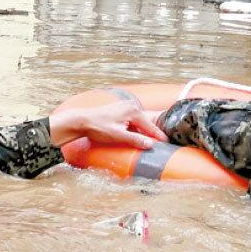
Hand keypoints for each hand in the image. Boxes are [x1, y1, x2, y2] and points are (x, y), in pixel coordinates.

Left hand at [49, 100, 167, 149]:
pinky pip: (134, 120)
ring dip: (144, 131)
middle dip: (153, 133)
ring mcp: (126, 107)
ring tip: (153, 140)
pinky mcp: (121, 110)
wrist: (82, 120)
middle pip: (146, 123)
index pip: (150, 127)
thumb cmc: (98, 128)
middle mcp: (132, 106)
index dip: (159, 136)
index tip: (168, 143)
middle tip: (163, 142)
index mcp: (133, 111)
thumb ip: (134, 140)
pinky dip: (137, 128)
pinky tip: (137, 135)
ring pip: (140, 121)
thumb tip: (150, 144)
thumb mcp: (118, 136)